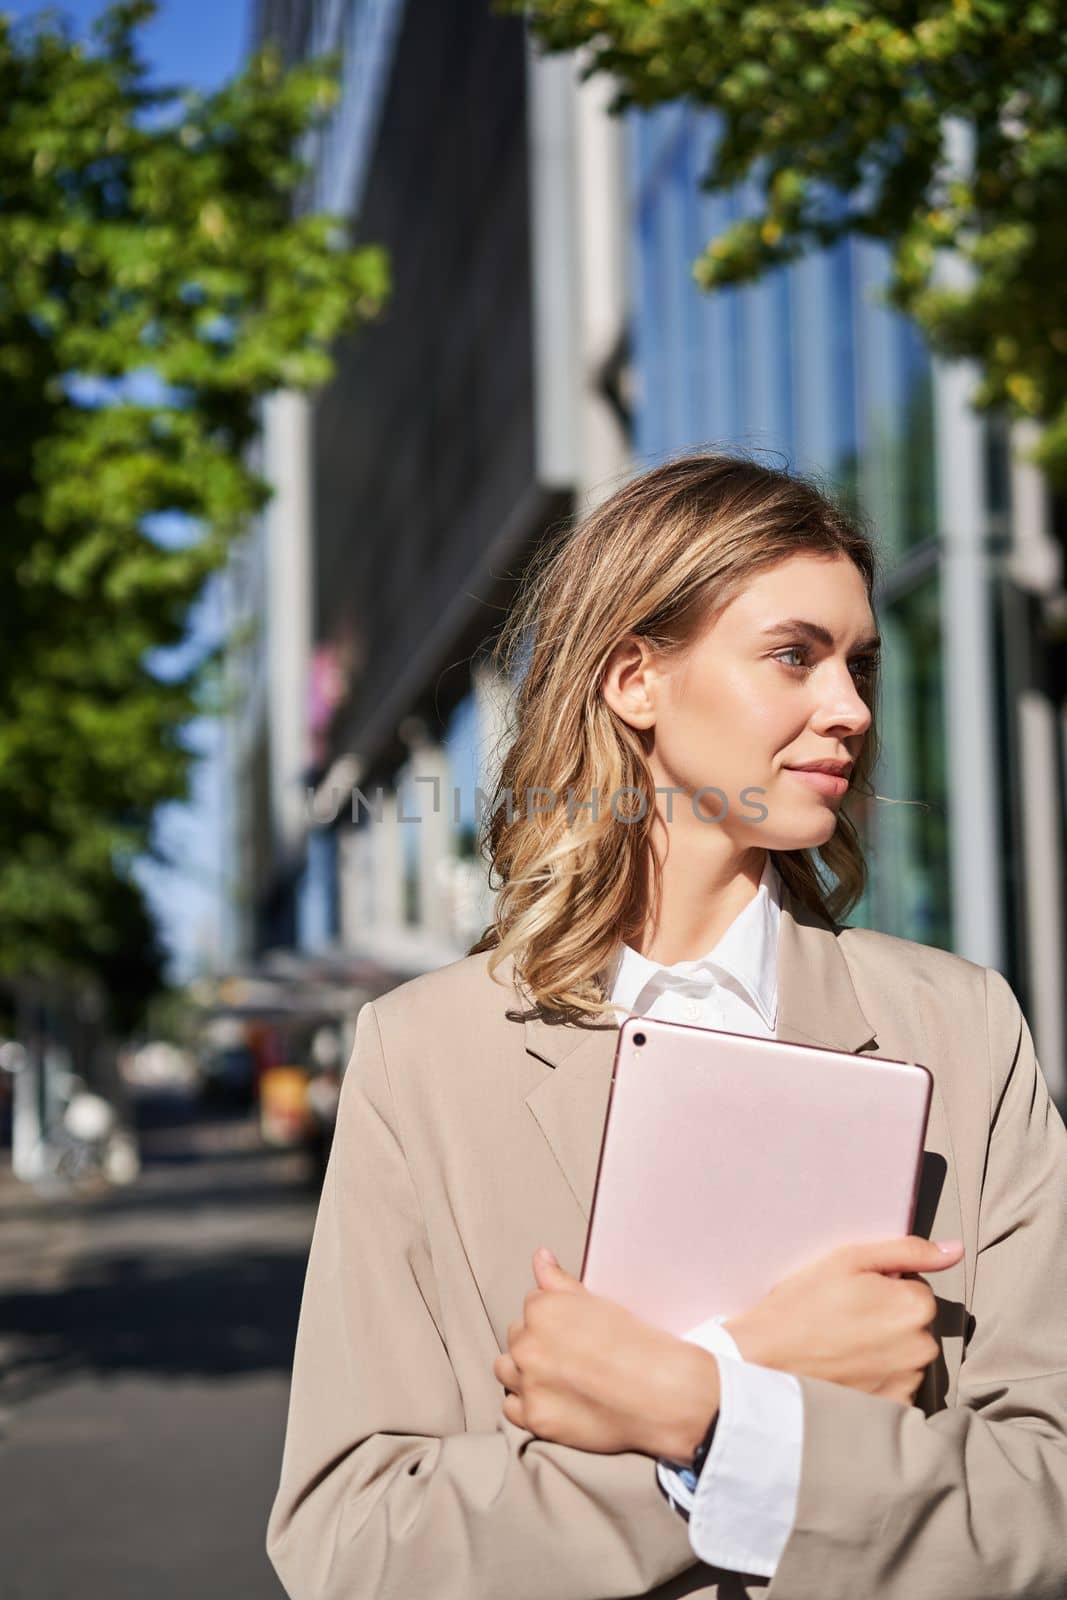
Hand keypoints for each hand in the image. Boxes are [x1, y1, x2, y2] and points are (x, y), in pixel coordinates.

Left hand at [493, 1247, 719, 1460]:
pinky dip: (526, 1404)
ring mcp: (529, 1383)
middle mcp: (528, 1344)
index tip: (574, 1332)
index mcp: (542, 1309)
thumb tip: (540, 1257)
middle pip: (517, 1336)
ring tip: (556, 1376)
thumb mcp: (599, 1303)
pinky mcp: (534, 1419)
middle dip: (537, 1343)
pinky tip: (552, 1399)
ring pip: (506, 1369)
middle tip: (570, 1355)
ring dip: (524, 1371)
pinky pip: (511, 1407)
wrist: (661, 1394)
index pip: (532, 1305)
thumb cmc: (637, 1346)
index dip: (555, 1319)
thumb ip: (559, 1281)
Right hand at [725, 1235, 963, 1404]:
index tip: (854, 1295)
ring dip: (886, 1350)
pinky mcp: (894, 1410)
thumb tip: (956, 1249)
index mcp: (914, 1306)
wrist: (765, 1361)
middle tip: (846, 1320)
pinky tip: (848, 1372)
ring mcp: (909, 1383)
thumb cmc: (802, 1304)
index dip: (884, 1289)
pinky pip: (898, 1386)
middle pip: (915, 1325)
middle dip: (889, 1320)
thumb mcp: (848, 1260)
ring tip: (843, 1346)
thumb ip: (908, 1252)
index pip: (916, 1290)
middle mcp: (921, 1348)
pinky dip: (879, 1380)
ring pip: (907, 1356)